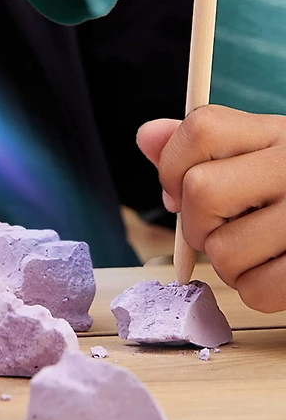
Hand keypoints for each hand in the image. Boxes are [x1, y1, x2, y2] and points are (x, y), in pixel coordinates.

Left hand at [137, 106, 285, 312]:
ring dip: (225, 261)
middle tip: (218, 226)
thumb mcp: (252, 151)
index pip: (201, 129)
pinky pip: (256, 290)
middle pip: (202, 191)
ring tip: (252, 248)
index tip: (178, 189)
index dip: (171, 164)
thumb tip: (146, 137)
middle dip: (195, 221)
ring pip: (223, 250)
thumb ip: (198, 144)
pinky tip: (273, 268)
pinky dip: (254, 288)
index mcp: (277, 132)